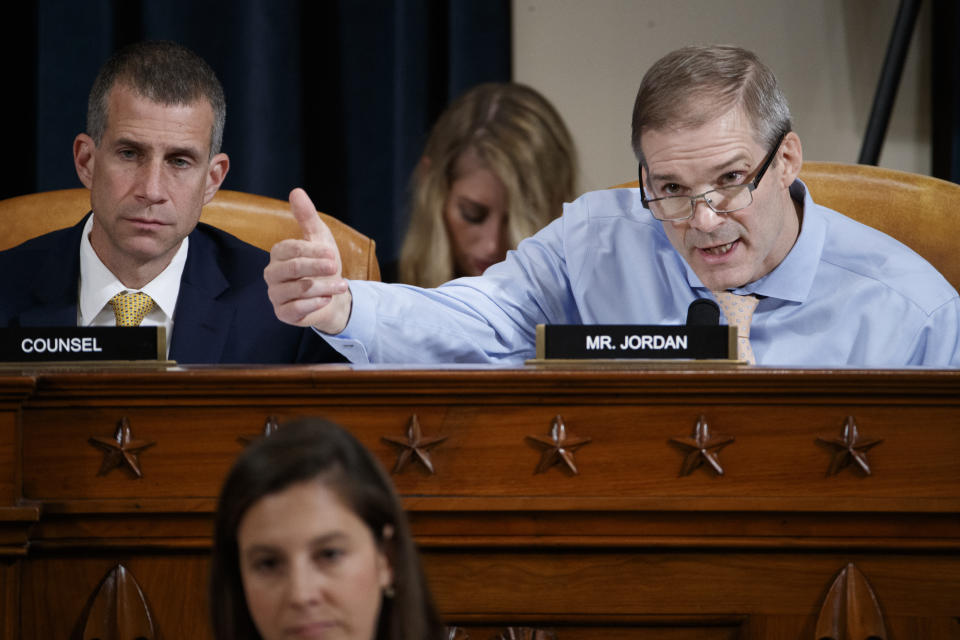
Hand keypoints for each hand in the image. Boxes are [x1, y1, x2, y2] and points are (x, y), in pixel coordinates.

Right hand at [265, 188, 351, 333]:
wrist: (333, 298)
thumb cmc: (324, 267)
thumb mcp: (320, 239)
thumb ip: (307, 217)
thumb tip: (296, 191)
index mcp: (278, 254)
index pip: (290, 248)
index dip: (313, 251)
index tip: (331, 254)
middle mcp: (272, 274)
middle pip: (292, 268)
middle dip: (318, 268)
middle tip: (336, 267)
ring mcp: (276, 295)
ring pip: (298, 289)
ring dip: (324, 286)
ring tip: (340, 285)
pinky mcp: (283, 313)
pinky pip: (296, 308)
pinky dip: (315, 303)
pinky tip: (327, 298)